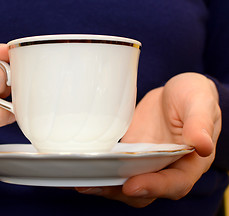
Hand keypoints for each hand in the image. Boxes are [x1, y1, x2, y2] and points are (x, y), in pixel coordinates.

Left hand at [75, 73, 220, 206]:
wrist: (175, 92)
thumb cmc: (193, 96)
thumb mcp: (201, 102)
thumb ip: (200, 122)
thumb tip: (203, 145)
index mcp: (189, 162)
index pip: (175, 183)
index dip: (155, 187)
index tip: (132, 185)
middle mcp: (165, 168)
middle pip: (144, 190)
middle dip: (119, 191)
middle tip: (93, 185)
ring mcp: (144, 162)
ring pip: (125, 182)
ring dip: (104, 184)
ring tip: (80, 181)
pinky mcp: (128, 153)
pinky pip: (114, 166)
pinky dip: (99, 170)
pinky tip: (79, 167)